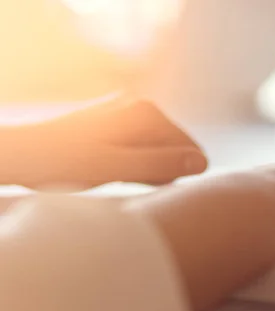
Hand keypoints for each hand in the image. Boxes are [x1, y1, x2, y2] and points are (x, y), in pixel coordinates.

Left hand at [8, 99, 207, 188]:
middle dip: (158, 171)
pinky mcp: (112, 122)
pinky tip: (109, 171)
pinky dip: (130, 164)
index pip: (187, 148)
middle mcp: (138, 105)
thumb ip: (161, 164)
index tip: (151, 188)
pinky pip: (138, 148)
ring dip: (142, 170)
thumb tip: (202, 163)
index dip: (176, 174)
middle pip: (171, 148)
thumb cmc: (63, 164)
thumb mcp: (116, 168)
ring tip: (113, 176)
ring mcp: (124, 112)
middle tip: (125, 181)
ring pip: (154, 150)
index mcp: (144, 112)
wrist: (18, 156)